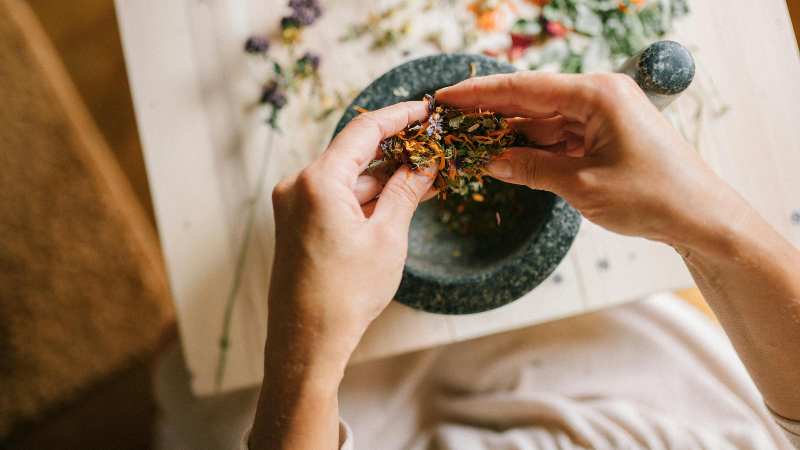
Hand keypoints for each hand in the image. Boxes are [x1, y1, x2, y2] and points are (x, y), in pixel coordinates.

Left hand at [250, 102, 434, 449]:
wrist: (307, 341)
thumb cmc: (346, 294)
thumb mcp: (387, 237)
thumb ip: (406, 191)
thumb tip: (426, 162)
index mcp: (318, 181)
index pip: (364, 130)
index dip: (399, 116)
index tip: (425, 110)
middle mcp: (298, 185)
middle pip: (354, 154)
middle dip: (396, 153)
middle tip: (434, 151)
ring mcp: (293, 205)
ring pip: (347, 179)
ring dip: (383, 180)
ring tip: (425, 181)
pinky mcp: (296, 223)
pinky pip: (335, 198)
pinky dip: (365, 199)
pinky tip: (396, 202)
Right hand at [437, 72, 744, 251]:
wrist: (701, 218)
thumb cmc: (652, 197)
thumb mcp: (581, 185)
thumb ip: (530, 168)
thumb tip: (487, 161)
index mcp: (598, 94)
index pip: (525, 88)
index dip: (481, 94)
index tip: (447, 97)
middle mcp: (600, 96)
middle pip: (532, 100)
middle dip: (491, 114)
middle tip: (451, 121)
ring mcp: (603, 115)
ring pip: (543, 120)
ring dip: (510, 134)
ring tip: (470, 143)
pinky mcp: (605, 135)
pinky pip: (559, 136)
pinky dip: (533, 148)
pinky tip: (505, 155)